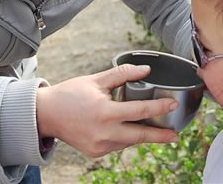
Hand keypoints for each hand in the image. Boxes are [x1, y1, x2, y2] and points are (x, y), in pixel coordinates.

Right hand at [35, 64, 179, 157]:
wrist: (47, 114)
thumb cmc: (72, 93)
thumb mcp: (97, 79)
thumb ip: (123, 74)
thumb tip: (146, 69)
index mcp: (105, 112)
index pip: (140, 111)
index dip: (159, 108)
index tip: (174, 105)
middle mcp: (104, 133)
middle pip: (139, 136)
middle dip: (160, 136)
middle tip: (176, 135)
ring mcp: (99, 146)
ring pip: (128, 141)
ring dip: (142, 135)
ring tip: (156, 129)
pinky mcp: (95, 153)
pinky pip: (117, 145)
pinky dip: (125, 137)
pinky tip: (129, 128)